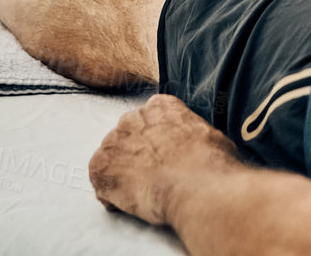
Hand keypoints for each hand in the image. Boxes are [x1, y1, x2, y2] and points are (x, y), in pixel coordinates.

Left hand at [89, 94, 240, 225]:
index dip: (154, 141)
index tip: (162, 155)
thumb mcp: (207, 134)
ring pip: (111, 159)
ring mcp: (114, 142)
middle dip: (134, 155)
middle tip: (151, 177)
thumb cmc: (210, 163)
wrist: (196, 185)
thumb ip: (190, 133)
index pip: (149, 119)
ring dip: (121, 174)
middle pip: (126, 136)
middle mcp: (133, 118)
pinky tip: (131, 204)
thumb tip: (195, 146)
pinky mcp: (101, 167)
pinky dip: (111, 196)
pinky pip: (100, 183)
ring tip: (142, 193)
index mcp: (161, 106)